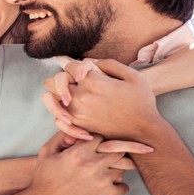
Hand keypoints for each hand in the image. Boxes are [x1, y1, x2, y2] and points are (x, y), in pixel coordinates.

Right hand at [27, 134, 129, 194]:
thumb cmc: (44, 178)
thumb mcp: (47, 152)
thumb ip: (61, 136)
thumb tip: (75, 126)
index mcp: (79, 152)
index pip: (101, 137)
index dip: (96, 142)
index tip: (92, 149)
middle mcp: (93, 165)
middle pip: (117, 150)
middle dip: (110, 153)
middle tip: (101, 160)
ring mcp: (102, 181)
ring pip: (122, 168)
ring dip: (114, 170)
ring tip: (101, 174)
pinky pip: (124, 187)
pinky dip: (117, 186)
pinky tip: (105, 186)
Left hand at [49, 59, 167, 140]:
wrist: (144, 131)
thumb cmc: (141, 103)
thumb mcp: (133, 76)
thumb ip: (109, 64)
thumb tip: (89, 63)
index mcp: (93, 81)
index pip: (70, 66)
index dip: (77, 67)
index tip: (87, 72)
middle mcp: (81, 96)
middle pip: (55, 80)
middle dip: (63, 79)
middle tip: (74, 83)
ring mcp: (77, 113)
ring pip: (49, 99)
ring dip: (57, 96)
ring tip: (68, 96)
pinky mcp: (78, 126)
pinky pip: (57, 119)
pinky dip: (60, 115)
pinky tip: (71, 113)